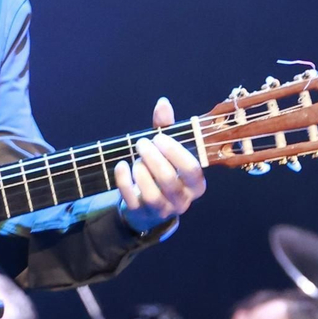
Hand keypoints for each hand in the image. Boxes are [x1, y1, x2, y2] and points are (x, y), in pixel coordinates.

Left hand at [113, 97, 205, 232]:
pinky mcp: (142, 215)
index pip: (192, 168)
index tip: (159, 137)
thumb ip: (166, 127)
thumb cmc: (161, 171)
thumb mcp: (166, 150)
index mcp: (195, 184)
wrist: (147, 206)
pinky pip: (132, 199)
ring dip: (140, 170)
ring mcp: (162, 210)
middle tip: (141, 143)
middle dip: (152, 157)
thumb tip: (163, 103)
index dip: (174, 151)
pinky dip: (124, 180)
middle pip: (169, 179)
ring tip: (136, 159)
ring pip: (152, 193)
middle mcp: (182, 200)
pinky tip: (121, 165)